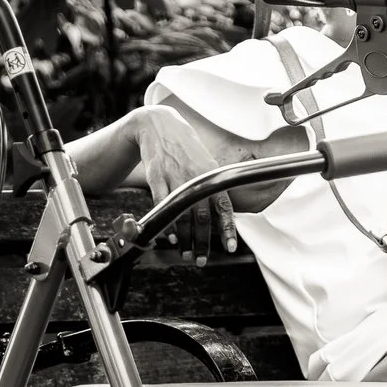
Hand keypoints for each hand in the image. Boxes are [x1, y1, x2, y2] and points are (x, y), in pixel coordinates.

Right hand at [124, 106, 242, 252]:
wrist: (159, 125)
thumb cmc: (186, 148)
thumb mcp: (206, 162)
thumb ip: (213, 186)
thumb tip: (224, 210)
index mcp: (211, 176)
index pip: (224, 207)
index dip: (227, 229)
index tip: (230, 248)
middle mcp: (196, 179)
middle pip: (202, 218)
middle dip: (202, 243)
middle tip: (201, 260)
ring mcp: (176, 178)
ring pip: (182, 216)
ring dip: (185, 238)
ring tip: (186, 253)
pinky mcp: (157, 178)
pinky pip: (162, 205)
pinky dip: (167, 223)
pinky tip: (170, 236)